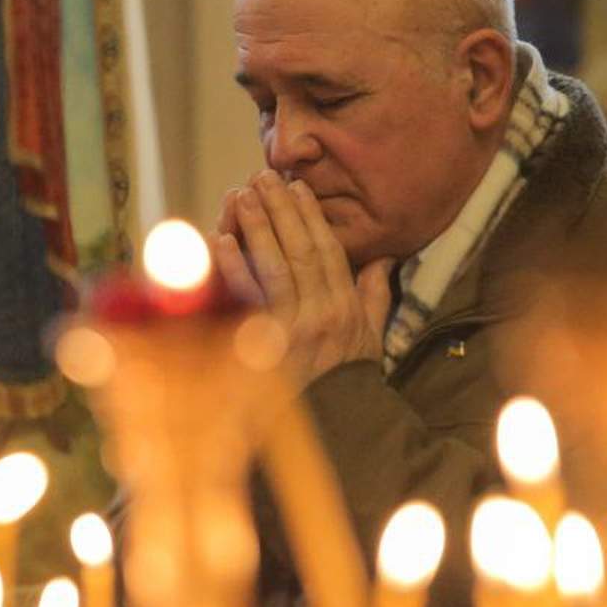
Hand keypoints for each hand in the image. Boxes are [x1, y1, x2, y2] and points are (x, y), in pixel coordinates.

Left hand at [211, 170, 394, 382]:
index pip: (329, 251)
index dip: (312, 216)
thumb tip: (385, 261)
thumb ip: (375, 298)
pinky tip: (221, 241)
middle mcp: (324, 314)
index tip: (297, 188)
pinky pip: (249, 299)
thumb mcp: (370, 340)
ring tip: (241, 195)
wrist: (333, 428)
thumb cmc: (348, 383)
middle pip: (301, 250)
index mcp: (347, 308)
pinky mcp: (266, 347)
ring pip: (276, 266)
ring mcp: (294, 330)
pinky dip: (234, 268)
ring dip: (258, 227)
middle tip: (263, 177)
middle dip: (281, 210)